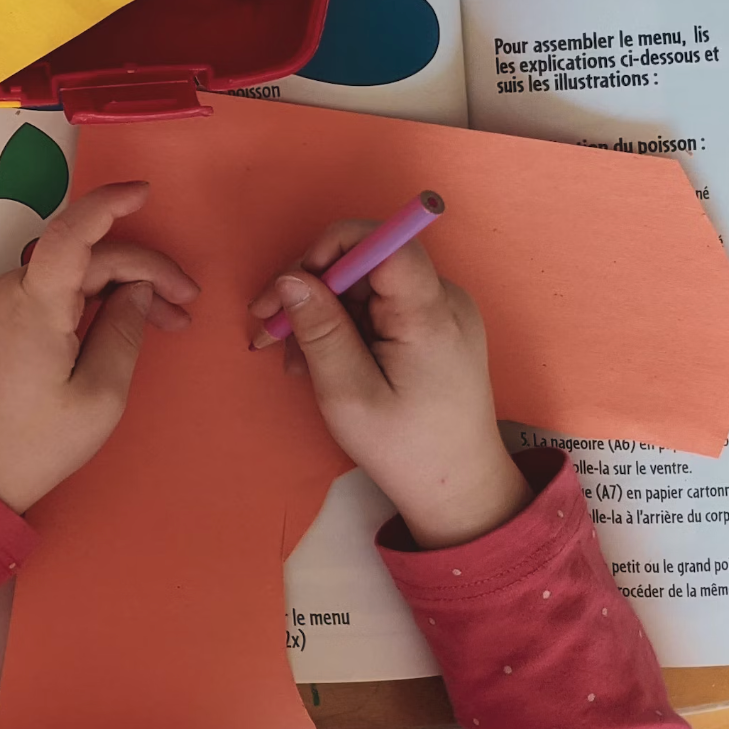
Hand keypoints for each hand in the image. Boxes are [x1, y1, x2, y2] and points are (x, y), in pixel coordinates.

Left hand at [0, 181, 199, 511]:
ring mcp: (0, 304)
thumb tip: (138, 290)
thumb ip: (125, 331)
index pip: (71, 233)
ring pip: (72, 274)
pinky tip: (124, 324)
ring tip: (167, 322)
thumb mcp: (100, 394)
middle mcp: (10, 292)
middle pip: (85, 258)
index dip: (108, 204)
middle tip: (187, 306)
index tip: (145, 192)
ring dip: (121, 288)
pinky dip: (92, 300)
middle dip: (143, 272)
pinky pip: (54, 292)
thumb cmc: (36, 443)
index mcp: (33, 306)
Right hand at [247, 223, 529, 548]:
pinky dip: (343, 325)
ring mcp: (441, 312)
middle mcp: (443, 300)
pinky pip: (379, 306)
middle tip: (269, 332)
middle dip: (312, 289)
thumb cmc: (404, 448)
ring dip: (322, 313)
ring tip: (294, 360)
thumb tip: (289, 277)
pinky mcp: (434, 326)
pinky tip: (320, 360)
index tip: (291, 286)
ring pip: (365, 286)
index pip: (384, 242)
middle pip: (366, 262)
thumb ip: (320, 330)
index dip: (331, 248)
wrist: (459, 487)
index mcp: (429, 314)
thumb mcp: (348, 394)